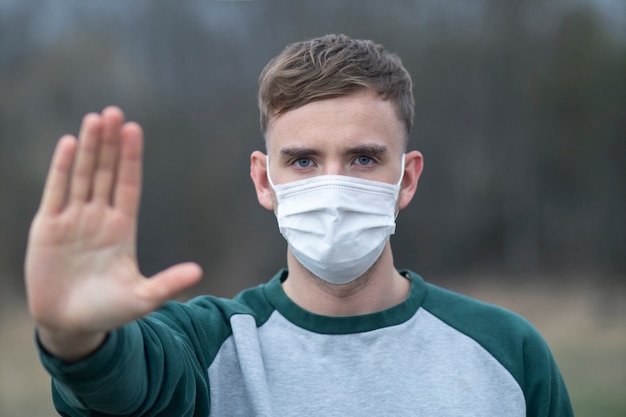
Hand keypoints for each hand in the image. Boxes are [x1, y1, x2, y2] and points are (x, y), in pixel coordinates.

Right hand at [25, 107, 201, 360]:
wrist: (70, 325)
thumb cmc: (108, 311)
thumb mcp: (142, 299)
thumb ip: (167, 284)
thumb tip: (199, 272)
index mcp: (122, 228)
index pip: (128, 184)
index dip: (131, 157)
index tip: (134, 129)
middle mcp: (98, 218)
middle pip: (106, 172)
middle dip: (111, 143)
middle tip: (114, 111)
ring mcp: (73, 220)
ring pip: (82, 175)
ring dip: (89, 147)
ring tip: (95, 118)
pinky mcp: (47, 228)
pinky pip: (56, 192)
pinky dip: (62, 168)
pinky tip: (69, 144)